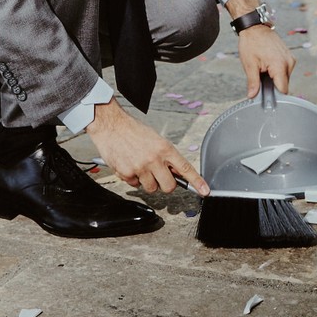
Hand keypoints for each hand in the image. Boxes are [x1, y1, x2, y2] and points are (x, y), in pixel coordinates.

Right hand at [86, 97, 208, 195]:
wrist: (111, 125)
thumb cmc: (133, 131)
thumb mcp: (155, 139)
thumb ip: (166, 156)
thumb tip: (176, 172)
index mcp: (165, 148)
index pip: (185, 168)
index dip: (197, 182)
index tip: (205, 191)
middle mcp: (154, 159)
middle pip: (169, 186)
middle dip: (165, 184)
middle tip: (159, 175)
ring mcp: (140, 167)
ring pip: (152, 188)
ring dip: (148, 182)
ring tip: (141, 167)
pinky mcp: (127, 173)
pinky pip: (135, 185)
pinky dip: (133, 179)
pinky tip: (129, 165)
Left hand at [237, 26, 294, 96]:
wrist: (254, 27)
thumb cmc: (251, 42)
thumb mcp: (249, 65)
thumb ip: (253, 82)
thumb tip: (252, 95)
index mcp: (280, 65)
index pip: (283, 90)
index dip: (274, 95)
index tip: (265, 94)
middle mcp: (289, 62)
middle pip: (284, 84)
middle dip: (272, 85)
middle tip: (260, 77)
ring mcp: (290, 59)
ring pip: (284, 78)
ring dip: (274, 77)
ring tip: (263, 68)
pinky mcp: (289, 56)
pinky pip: (285, 70)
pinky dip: (277, 71)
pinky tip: (268, 64)